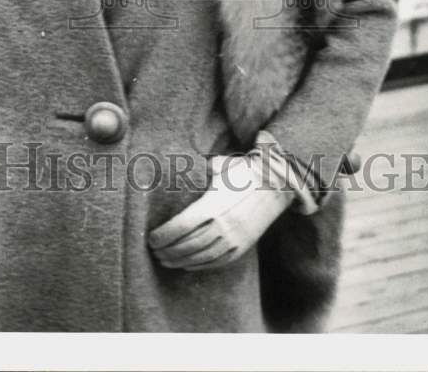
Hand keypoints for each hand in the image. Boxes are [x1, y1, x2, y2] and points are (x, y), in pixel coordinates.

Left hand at [148, 153, 294, 270]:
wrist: (276, 185)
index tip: (151, 238)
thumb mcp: (220, 166)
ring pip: (202, 256)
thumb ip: (199, 168)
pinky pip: (218, 261)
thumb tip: (178, 162)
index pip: (183, 225)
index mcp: (215, 205)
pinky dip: (199, 265)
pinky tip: (186, 265)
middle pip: (189, 244)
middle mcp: (224, 225)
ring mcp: (235, 239)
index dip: (165, 234)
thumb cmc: (244, 172)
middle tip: (153, 251)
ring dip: (180, 261)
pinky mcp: (243, 247)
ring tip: (164, 260)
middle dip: (168, 250)